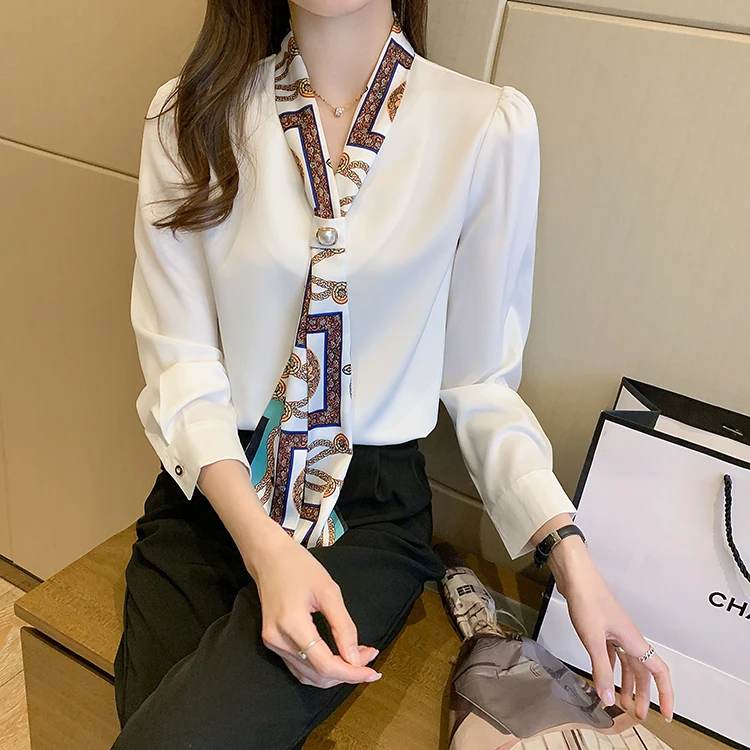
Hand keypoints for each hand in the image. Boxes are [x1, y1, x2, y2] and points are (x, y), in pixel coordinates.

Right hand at [243, 523, 381, 688]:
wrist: (269, 557)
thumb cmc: (299, 566)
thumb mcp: (329, 591)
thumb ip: (344, 627)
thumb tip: (356, 659)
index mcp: (292, 624)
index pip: (325, 664)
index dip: (351, 673)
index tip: (373, 672)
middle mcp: (278, 639)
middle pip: (317, 674)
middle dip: (347, 672)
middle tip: (369, 657)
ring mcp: (272, 643)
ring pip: (308, 675)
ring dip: (335, 673)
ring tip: (358, 658)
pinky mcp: (272, 642)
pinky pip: (299, 667)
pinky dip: (320, 668)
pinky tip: (337, 658)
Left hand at [548, 536, 674, 721]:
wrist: (575, 576)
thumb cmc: (587, 601)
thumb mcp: (593, 639)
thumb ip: (601, 670)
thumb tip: (609, 700)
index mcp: (634, 641)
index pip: (659, 672)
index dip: (666, 694)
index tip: (666, 714)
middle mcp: (629, 638)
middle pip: (643, 672)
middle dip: (643, 695)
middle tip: (637, 715)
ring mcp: (615, 633)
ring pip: (627, 664)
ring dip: (626, 684)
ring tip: (620, 702)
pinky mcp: (602, 629)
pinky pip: (612, 655)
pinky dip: (610, 669)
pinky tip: (604, 679)